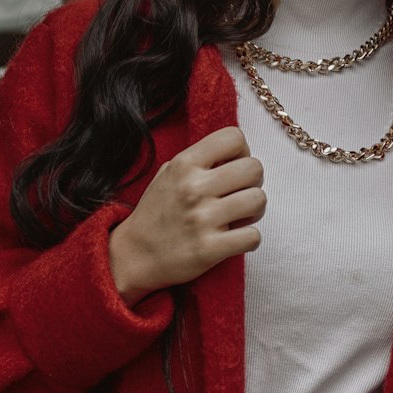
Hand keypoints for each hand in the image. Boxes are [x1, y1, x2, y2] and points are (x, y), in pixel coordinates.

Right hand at [108, 126, 265, 303]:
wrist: (134, 255)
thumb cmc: (156, 213)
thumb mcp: (169, 174)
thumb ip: (200, 160)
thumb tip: (236, 153)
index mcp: (184, 164)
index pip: (234, 137)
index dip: (242, 151)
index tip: (234, 166)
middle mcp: (194, 188)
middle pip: (254, 168)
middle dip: (253, 181)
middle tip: (240, 193)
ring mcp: (202, 218)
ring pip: (258, 200)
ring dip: (254, 210)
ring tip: (240, 216)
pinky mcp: (210, 248)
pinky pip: (253, 236)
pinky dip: (250, 238)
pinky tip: (236, 238)